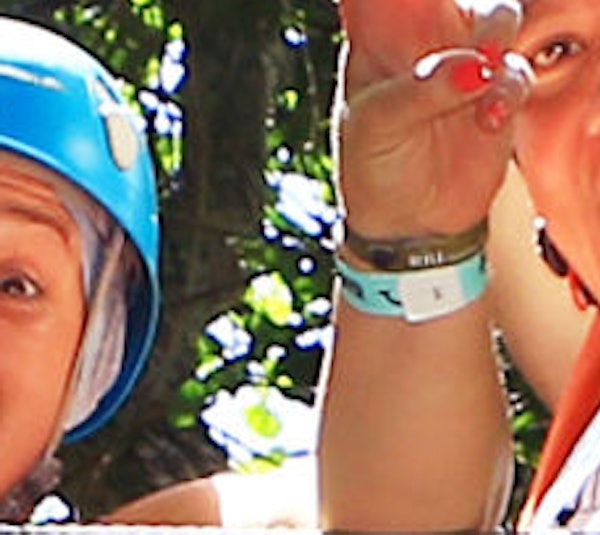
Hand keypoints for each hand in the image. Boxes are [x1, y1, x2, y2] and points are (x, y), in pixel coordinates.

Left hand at [336, 0, 531, 236]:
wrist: (405, 223)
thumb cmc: (374, 169)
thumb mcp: (376, 127)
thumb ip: (418, 91)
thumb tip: (475, 66)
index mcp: (381, 42)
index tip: (423, 25)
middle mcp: (426, 48)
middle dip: (470, 10)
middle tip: (470, 40)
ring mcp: (464, 73)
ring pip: (498, 21)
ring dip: (495, 41)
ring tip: (481, 79)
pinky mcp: (495, 101)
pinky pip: (515, 76)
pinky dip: (508, 92)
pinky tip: (488, 120)